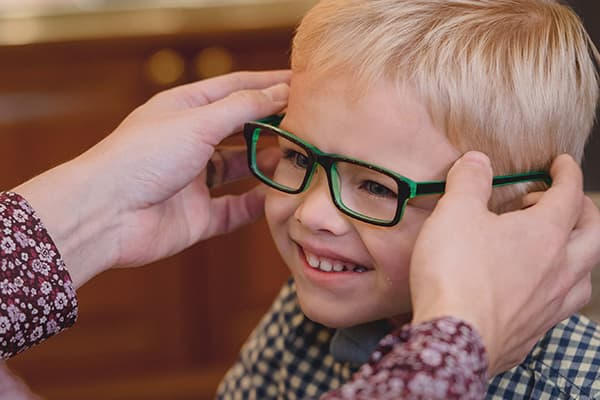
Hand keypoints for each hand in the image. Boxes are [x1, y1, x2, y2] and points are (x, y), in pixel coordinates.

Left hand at [15, 70, 289, 286]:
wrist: (106, 215)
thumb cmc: (142, 156)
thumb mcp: (197, 122)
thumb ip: (241, 108)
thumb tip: (279, 90)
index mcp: (185, 110)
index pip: (233, 89)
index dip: (266, 83)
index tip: (300, 82)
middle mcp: (191, 143)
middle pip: (240, 128)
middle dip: (271, 124)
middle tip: (306, 123)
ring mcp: (195, 180)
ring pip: (240, 169)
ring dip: (267, 164)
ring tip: (296, 158)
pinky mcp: (198, 216)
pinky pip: (234, 208)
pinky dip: (255, 204)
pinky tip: (275, 197)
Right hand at [409, 151, 599, 375]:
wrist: (454, 340)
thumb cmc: (456, 273)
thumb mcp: (454, 213)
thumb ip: (469, 181)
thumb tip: (477, 161)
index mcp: (545, 234)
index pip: (569, 193)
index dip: (566, 172)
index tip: (562, 163)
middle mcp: (559, 268)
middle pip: (592, 232)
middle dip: (583, 209)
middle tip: (563, 200)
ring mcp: (551, 303)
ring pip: (586, 273)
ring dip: (579, 252)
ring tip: (558, 247)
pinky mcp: (535, 331)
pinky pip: (563, 305)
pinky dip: (558, 288)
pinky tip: (537, 290)